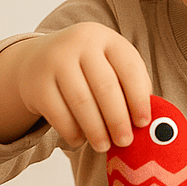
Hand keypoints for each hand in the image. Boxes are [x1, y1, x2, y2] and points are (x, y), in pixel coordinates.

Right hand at [0, 22, 151, 151]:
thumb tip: (149, 123)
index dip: (139, 99)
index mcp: (107, 39)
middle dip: (118, 120)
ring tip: (104, 146)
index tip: (144, 123)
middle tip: (125, 142)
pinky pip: (58, 114)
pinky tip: (80, 140)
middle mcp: (80, 44)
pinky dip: (72, 132)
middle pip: (105, 87)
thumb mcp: (111, 65)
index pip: (129, 69)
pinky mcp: (37, 83)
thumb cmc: (89, 69)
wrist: (39, 59)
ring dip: (96, 130)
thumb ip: (131, 86)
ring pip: (81, 102)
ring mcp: (55, 60)